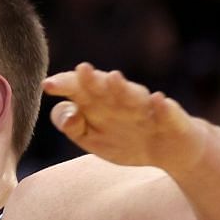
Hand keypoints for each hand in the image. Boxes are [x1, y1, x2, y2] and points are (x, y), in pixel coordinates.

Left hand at [44, 64, 208, 171]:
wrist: (171, 150)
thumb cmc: (127, 140)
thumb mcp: (93, 139)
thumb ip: (74, 126)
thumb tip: (65, 114)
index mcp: (100, 104)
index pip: (80, 89)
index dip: (65, 84)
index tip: (47, 85)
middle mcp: (123, 101)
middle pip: (105, 87)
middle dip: (93, 79)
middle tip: (81, 69)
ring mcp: (148, 109)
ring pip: (135, 96)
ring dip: (124, 88)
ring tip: (114, 77)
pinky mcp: (172, 120)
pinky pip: (168, 113)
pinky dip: (163, 107)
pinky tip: (159, 100)